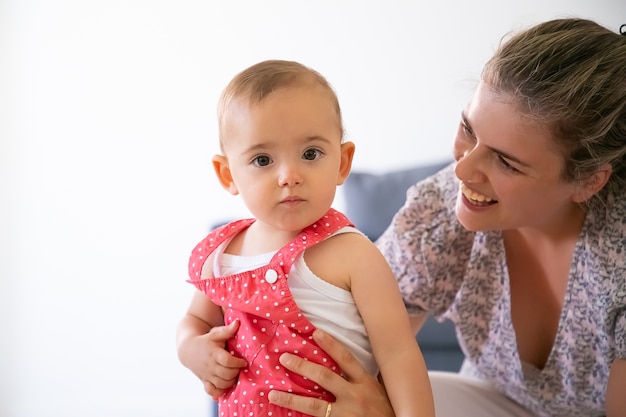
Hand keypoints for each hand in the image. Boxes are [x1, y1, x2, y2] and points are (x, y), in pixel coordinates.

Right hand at [182, 320, 247, 399]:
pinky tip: (225, 387)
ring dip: (231, 382)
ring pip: (221, 384)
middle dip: (236, 372)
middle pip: (226, 374)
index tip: (244, 362)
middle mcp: (210, 365)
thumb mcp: (215, 334)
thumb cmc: (205, 340)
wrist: (188, 349)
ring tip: (235, 375)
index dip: (237, 363)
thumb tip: (237, 323)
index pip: (227, 361)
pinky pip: (211, 391)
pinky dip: (219, 392)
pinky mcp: (204, 381)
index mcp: (214, 353)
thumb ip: (227, 330)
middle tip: (240, 369)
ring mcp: (207, 374)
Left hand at [268, 329, 393, 416]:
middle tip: (284, 357)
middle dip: (302, 366)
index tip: (315, 332)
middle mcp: (356, 396)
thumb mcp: (384, 391)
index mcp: (366, 383)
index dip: (330, 344)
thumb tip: (357, 359)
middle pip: (324, 377)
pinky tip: (286, 416)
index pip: (346, 359)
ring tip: (273, 393)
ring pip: (314, 405)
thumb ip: (370, 377)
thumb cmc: (390, 412)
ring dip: (292, 398)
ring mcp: (347, 415)